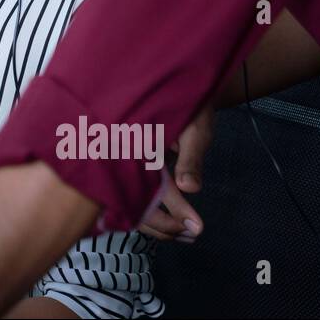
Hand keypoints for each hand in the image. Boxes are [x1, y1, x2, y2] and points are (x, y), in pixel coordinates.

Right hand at [137, 100, 214, 241]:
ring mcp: (123, 162)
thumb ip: (190, 159)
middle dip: (162, 225)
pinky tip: (167, 218)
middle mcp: (125, 157)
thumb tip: (191, 188)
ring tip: (183, 233)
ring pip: (129, 201)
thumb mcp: (194, 130)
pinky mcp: (125, 165)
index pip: (154, 188)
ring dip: (154, 222)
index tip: (196, 229)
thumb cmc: (187, 104)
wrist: (173, 84)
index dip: (176, 210)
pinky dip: (147, 210)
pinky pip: (130, 194)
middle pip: (134, 202)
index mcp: (138, 147)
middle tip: (191, 235)